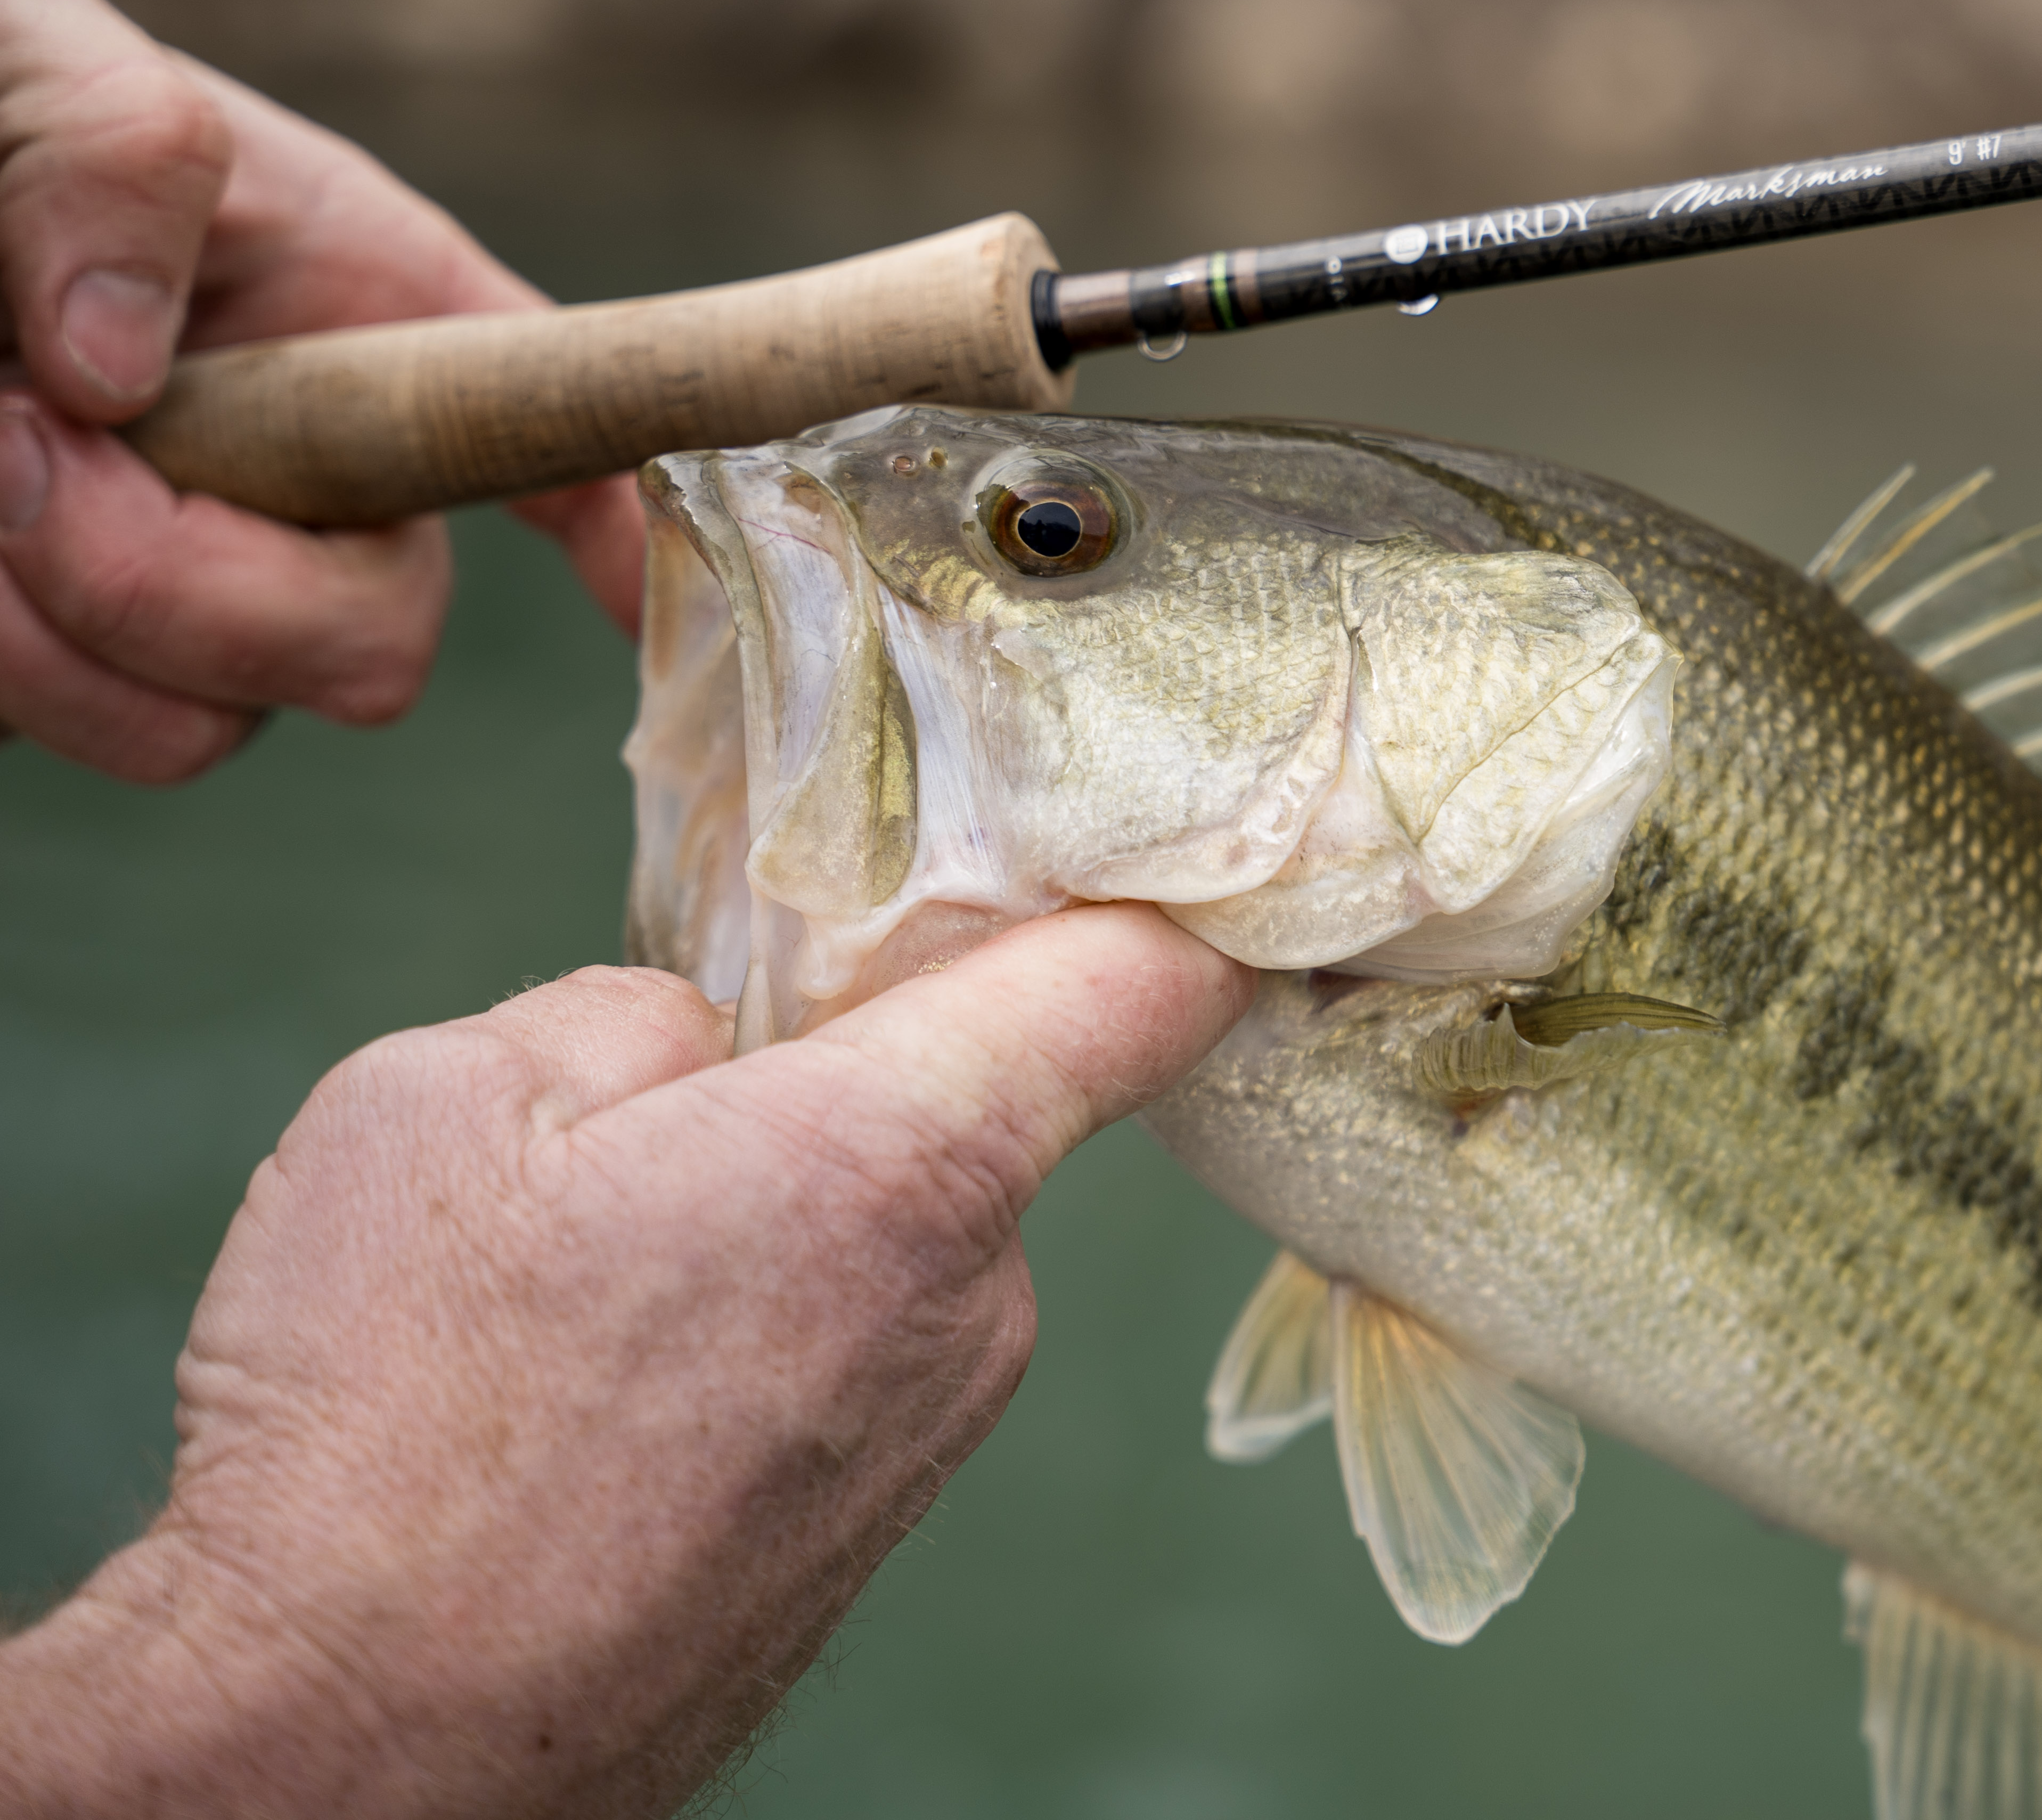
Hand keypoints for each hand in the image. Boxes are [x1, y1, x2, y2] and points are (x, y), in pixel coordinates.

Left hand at [0, 0, 642, 782]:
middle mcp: (301, 479)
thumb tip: (114, 364)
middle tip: (26, 446)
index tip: (639, 605)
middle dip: (189, 582)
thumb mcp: (30, 54)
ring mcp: (181, 589)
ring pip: (199, 726)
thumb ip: (109, 155)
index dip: (628, 523)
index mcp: (363, 313)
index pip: (550, 430)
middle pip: (366, 646)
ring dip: (51, 618)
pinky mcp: (63, 662)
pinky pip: (66, 727)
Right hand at [0, 905, 1251, 1819]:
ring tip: (579, 1301)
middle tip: (656, 1112)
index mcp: (899, 1157)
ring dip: (775, 1225)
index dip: (1159, 894)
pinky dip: (750, 1346)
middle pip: (975, 1106)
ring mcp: (933, 1432)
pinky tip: (596, 1404)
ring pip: (893, 1241)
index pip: (1145, 983)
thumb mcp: (445, 1100)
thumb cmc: (381, 1419)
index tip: (1136, 846)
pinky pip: (849, 1361)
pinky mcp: (871, 1529)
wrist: (347, 1745)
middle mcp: (969, 1301)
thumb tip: (704, 1035)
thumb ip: (625, 1018)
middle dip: (840, 1077)